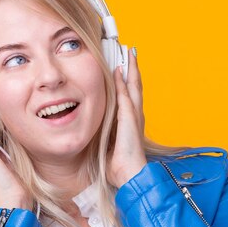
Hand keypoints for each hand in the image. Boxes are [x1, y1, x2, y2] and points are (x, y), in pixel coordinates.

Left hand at [106, 48, 147, 188]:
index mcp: (129, 121)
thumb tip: (92, 129)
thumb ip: (103, 134)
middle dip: (133, 68)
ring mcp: (135, 116)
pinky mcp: (131, 119)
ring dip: (132, 69)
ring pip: (134, 86)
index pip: (128, 95)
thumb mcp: (107, 144)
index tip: (123, 66)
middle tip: (131, 51)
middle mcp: (135, 116)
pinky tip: (120, 71)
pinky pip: (126, 96)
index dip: (126, 79)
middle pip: (134, 86)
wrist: (129, 175)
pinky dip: (123, 82)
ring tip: (131, 53)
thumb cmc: (118, 165)